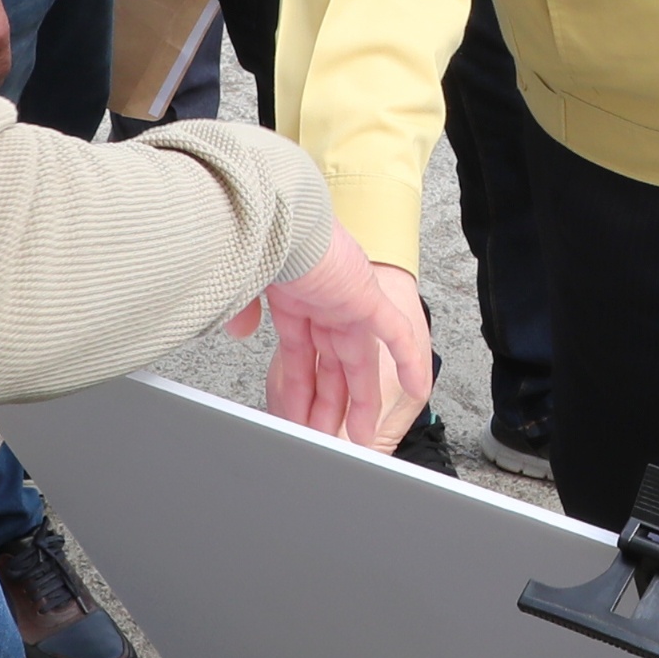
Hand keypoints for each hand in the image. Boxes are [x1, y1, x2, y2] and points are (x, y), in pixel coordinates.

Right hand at [244, 229, 434, 448]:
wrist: (275, 218)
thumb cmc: (256, 246)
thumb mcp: (244, 290)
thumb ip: (243, 311)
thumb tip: (239, 330)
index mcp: (296, 305)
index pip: (301, 360)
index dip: (300, 393)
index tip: (297, 418)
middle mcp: (325, 307)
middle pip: (331, 368)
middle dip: (329, 406)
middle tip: (328, 438)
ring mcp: (347, 304)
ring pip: (357, 364)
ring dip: (359, 401)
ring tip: (359, 437)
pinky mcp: (367, 300)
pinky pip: (397, 336)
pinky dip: (410, 362)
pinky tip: (420, 389)